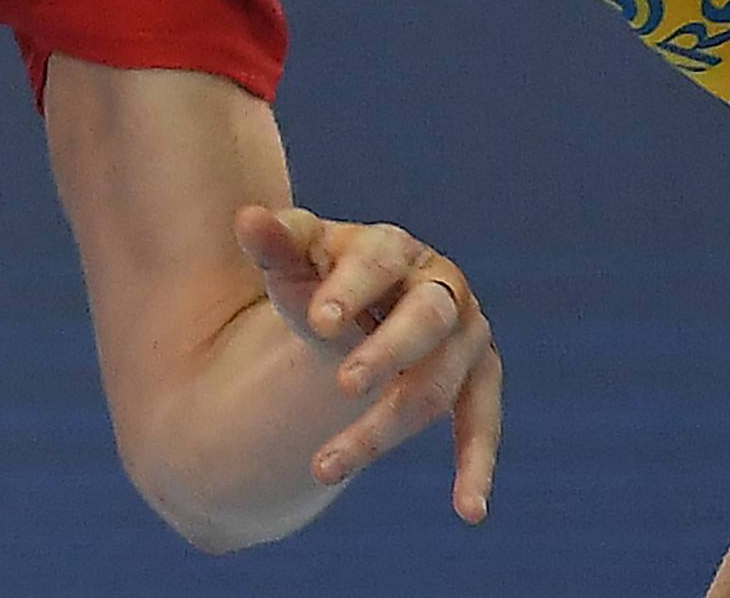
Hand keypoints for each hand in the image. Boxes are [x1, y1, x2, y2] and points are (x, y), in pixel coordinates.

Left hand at [235, 205, 500, 522]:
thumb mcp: (296, 259)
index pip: (376, 263)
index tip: (317, 322)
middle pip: (425, 319)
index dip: (349, 291)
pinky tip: (469, 510)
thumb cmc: (323, 278)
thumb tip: (248, 218)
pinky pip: (481, 421)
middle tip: (344, 386)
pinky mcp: (479, 376)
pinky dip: (477, 463)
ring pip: (436, 386)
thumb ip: (275, 243)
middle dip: (387, 352)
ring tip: (320, 469)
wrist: (365, 305)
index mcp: (391, 247)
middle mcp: (440, 284)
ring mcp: (466, 332)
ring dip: (383, 430)